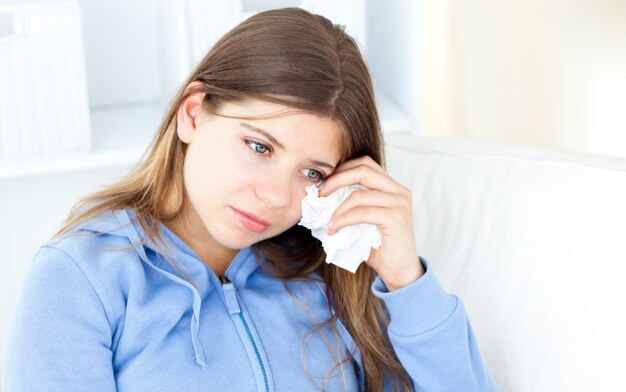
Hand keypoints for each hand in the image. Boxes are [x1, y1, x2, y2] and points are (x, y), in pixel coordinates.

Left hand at [318, 156, 423, 290]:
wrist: (401, 273)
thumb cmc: (379, 248)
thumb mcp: (362, 221)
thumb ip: (350, 205)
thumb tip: (321, 197)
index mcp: (392, 187)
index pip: (364, 164)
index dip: (341, 170)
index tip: (323, 184)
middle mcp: (399, 190)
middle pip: (363, 169)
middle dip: (336, 179)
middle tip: (319, 194)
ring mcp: (399, 203)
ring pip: (359, 193)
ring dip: (337, 207)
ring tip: (326, 221)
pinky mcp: (396, 218)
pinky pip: (362, 212)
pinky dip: (343, 220)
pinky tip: (333, 229)